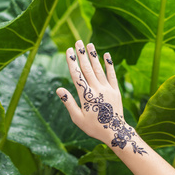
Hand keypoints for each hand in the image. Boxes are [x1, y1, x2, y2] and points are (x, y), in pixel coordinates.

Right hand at [56, 40, 146, 154]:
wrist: (115, 132)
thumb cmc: (94, 127)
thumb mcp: (78, 119)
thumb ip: (69, 103)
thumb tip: (59, 89)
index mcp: (86, 96)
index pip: (77, 75)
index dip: (72, 62)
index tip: (69, 51)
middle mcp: (97, 89)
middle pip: (87, 69)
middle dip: (82, 54)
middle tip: (78, 42)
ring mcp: (107, 89)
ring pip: (99, 69)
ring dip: (93, 56)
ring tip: (89, 44)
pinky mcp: (116, 91)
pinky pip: (112, 75)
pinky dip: (109, 64)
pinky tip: (106, 55)